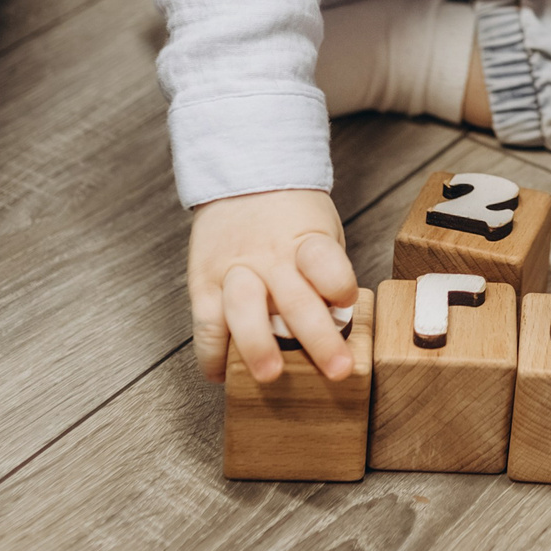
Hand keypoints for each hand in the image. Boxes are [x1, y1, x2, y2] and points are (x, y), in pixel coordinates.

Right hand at [188, 188, 359, 384]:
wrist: (241, 176)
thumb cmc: (290, 214)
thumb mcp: (321, 230)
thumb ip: (326, 273)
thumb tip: (336, 321)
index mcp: (307, 242)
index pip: (327, 263)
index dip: (339, 283)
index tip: (347, 301)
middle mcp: (271, 258)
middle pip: (296, 300)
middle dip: (318, 339)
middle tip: (336, 369)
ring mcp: (234, 271)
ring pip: (244, 311)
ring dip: (257, 346)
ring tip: (269, 374)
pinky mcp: (203, 283)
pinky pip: (205, 323)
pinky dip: (212, 353)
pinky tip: (223, 373)